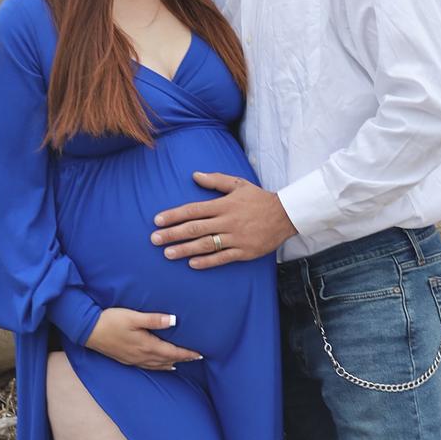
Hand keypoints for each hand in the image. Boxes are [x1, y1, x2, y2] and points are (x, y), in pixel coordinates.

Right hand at [84, 308, 201, 368]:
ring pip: (159, 365)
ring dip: (172, 363)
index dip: (187, 354)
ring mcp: (134, 359)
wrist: (88, 331)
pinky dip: (159, 367)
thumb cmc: (110, 320)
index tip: (200, 354)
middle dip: (183, 359)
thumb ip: (154, 319)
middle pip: (168, 360)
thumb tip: (174, 321)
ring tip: (183, 362)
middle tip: (196, 358)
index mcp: (147, 345)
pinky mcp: (127, 359)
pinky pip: (149, 366)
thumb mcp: (133, 316)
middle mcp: (142, 356)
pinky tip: (162, 366)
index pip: (173, 352)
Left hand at [151, 172, 296, 267]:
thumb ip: (215, 180)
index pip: (193, 210)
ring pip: (205, 244)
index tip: (157, 221)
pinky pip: (222, 258)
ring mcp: (236, 238)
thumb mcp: (238, 184)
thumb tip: (194, 175)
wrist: (286, 215)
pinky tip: (192, 264)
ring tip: (168, 254)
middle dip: (173, 234)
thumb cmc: (259, 199)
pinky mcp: (244, 251)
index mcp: (224, 205)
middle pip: (195, 228)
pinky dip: (207, 261)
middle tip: (154, 239)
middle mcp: (227, 221)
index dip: (174, 215)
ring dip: (185, 249)